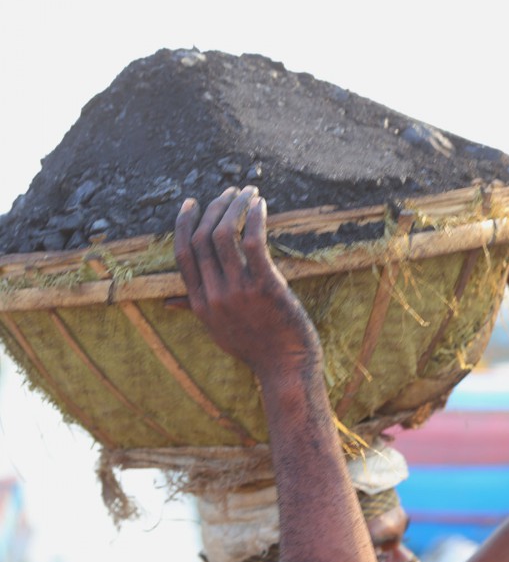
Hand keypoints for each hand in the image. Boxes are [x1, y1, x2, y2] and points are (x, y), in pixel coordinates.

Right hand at [174, 186, 321, 379]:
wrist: (285, 369)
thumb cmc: (254, 348)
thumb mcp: (217, 331)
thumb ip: (194, 310)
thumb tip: (169, 302)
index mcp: (201, 303)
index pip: (182, 254)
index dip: (184, 224)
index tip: (191, 203)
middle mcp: (215, 296)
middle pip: (202, 239)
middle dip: (214, 207)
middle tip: (228, 192)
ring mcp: (240, 292)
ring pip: (225, 235)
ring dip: (234, 206)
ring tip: (247, 193)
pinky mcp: (266, 287)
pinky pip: (254, 242)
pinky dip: (255, 218)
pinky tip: (260, 205)